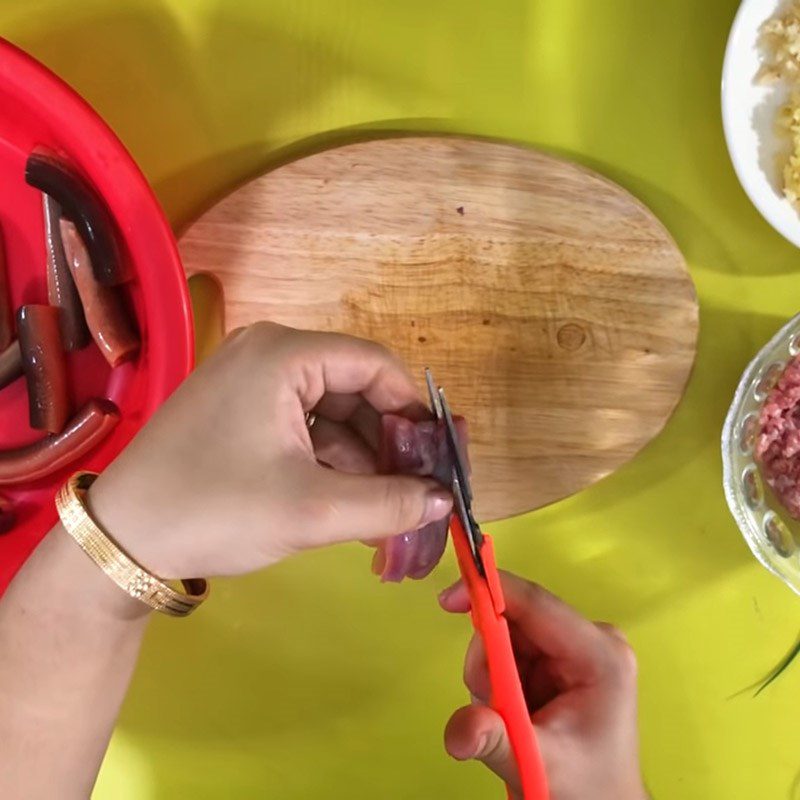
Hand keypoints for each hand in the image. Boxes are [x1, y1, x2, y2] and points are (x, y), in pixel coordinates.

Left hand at [88, 322, 451, 578]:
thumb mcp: (312, 511)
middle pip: (354, 387)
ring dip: (359, 456)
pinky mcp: (236, 408)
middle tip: (414, 489)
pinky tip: (343, 499)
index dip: (414, 411)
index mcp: (284, 355)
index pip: (376, 365)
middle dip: (386, 441)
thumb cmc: (216, 510)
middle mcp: (267, 352)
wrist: (120, 540)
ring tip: (382, 507)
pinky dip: (327, 458)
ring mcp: (247, 379)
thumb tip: (444, 500)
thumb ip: (390, 503)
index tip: (437, 457)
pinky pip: (300, 423)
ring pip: (329, 410)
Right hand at [439, 572, 647, 799]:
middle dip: (489, 659)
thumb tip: (459, 730)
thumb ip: (496, 740)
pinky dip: (498, 679)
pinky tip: (512, 710)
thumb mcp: (539, 764)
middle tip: (489, 704)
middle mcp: (591, 639)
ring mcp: (576, 646)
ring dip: (491, 674)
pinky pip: (511, 649)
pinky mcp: (561, 657)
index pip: (536, 604)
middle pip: (516, 620)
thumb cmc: (585, 787)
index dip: (490, 593)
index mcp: (599, 653)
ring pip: (508, 635)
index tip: (446, 600)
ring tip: (506, 719)